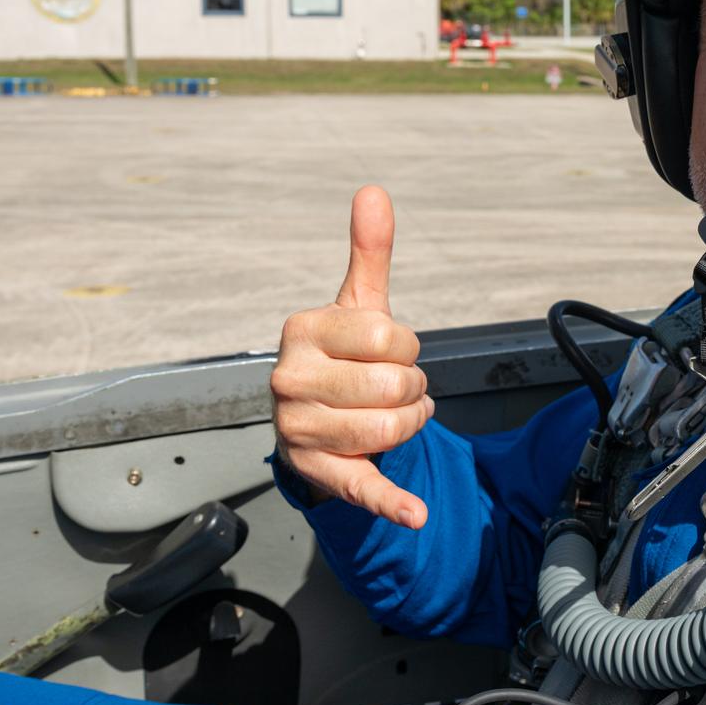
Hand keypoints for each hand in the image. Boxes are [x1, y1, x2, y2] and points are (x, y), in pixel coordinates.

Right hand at [271, 185, 432, 528]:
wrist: (318, 418)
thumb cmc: (344, 355)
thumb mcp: (358, 304)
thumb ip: (368, 251)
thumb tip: (373, 191)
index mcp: (301, 331)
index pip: (388, 334)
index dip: (406, 344)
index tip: (390, 349)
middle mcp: (289, 381)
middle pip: (392, 385)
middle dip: (411, 386)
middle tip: (396, 386)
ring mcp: (299, 430)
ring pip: (390, 429)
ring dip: (411, 422)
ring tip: (396, 413)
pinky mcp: (319, 473)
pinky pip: (362, 487)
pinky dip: (393, 504)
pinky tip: (416, 514)